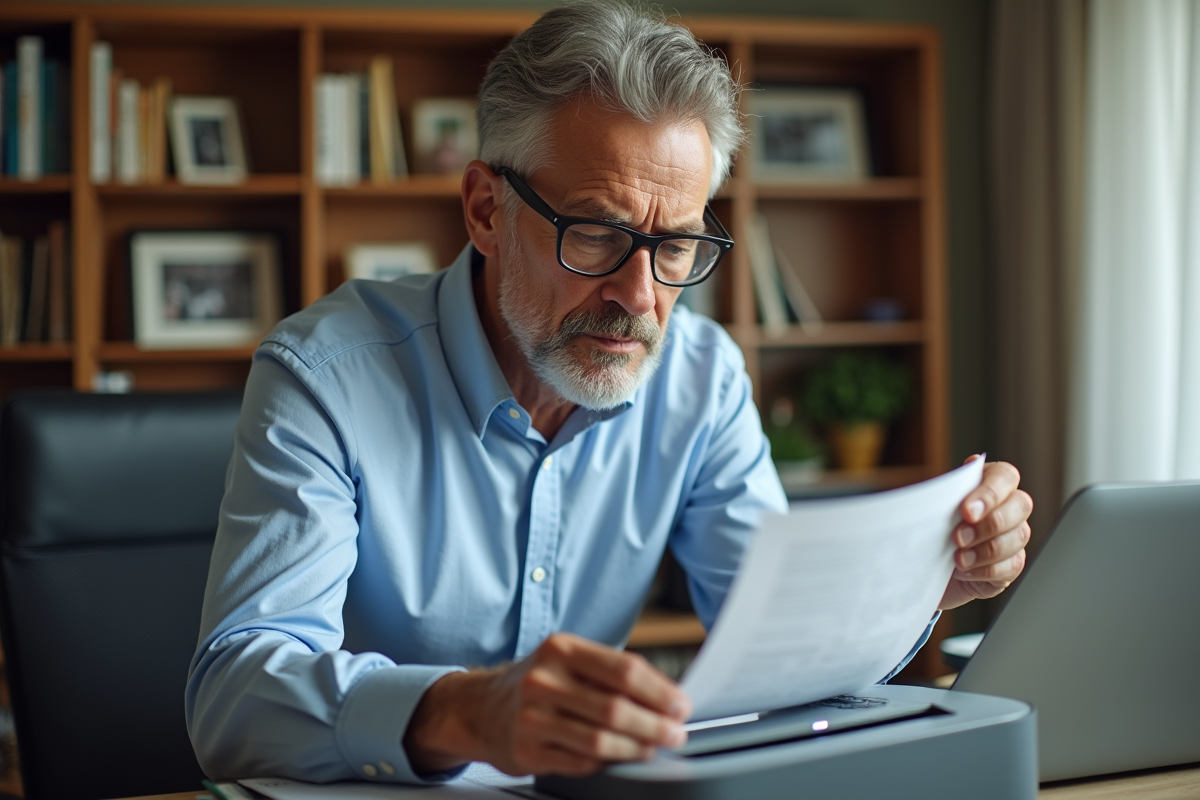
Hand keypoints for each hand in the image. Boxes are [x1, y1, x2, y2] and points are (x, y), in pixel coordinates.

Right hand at [404, 632, 690, 776]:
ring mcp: (532, 717)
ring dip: (636, 747)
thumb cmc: (538, 682)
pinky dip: (607, 762)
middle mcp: (544, 680)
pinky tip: (620, 757)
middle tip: (676, 733)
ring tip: (654, 747)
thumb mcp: (568, 660)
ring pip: (599, 740)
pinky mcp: (527, 750)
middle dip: (655, 724)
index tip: (681, 705)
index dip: (660, 691)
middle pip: (615, 707)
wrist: (480, 707)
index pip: (624, 669)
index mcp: (562, 649)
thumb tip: (665, 695)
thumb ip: (610, 672)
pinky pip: (580, 762)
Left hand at [938, 456, 1032, 609]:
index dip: (990, 493)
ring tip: (958, 558)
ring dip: (986, 549)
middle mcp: (1009, 505)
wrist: (925, 564)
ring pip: (1018, 536)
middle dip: (990, 523)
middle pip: (1021, 505)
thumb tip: (936, 497)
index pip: (1005, 476)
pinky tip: (965, 570)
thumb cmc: (929, 529)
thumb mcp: (929, 509)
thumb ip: (939, 496)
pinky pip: (1012, 565)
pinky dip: (986, 569)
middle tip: (958, 537)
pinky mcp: (1013, 562)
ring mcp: (1015, 534)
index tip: (966, 511)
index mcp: (990, 482)